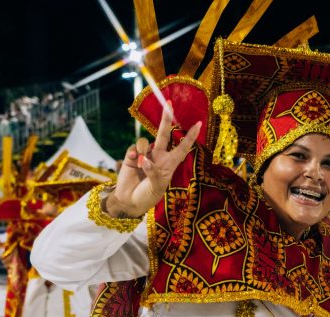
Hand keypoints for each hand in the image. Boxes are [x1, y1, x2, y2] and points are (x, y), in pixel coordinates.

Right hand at [105, 102, 201, 217]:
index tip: (199, 123)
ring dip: (144, 149)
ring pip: (145, 140)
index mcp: (170, 163)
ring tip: (142, 164)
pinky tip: (134, 163)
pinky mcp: (131, 156)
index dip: (190, 135)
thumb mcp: (156, 188)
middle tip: (169, 102)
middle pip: (163, 133)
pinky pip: (133, 147)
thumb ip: (153, 173)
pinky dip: (134, 154)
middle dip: (166, 118)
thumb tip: (145, 160)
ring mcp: (145, 154)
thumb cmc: (148, 196)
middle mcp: (159, 156)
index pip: (183, 146)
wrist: (130, 200)